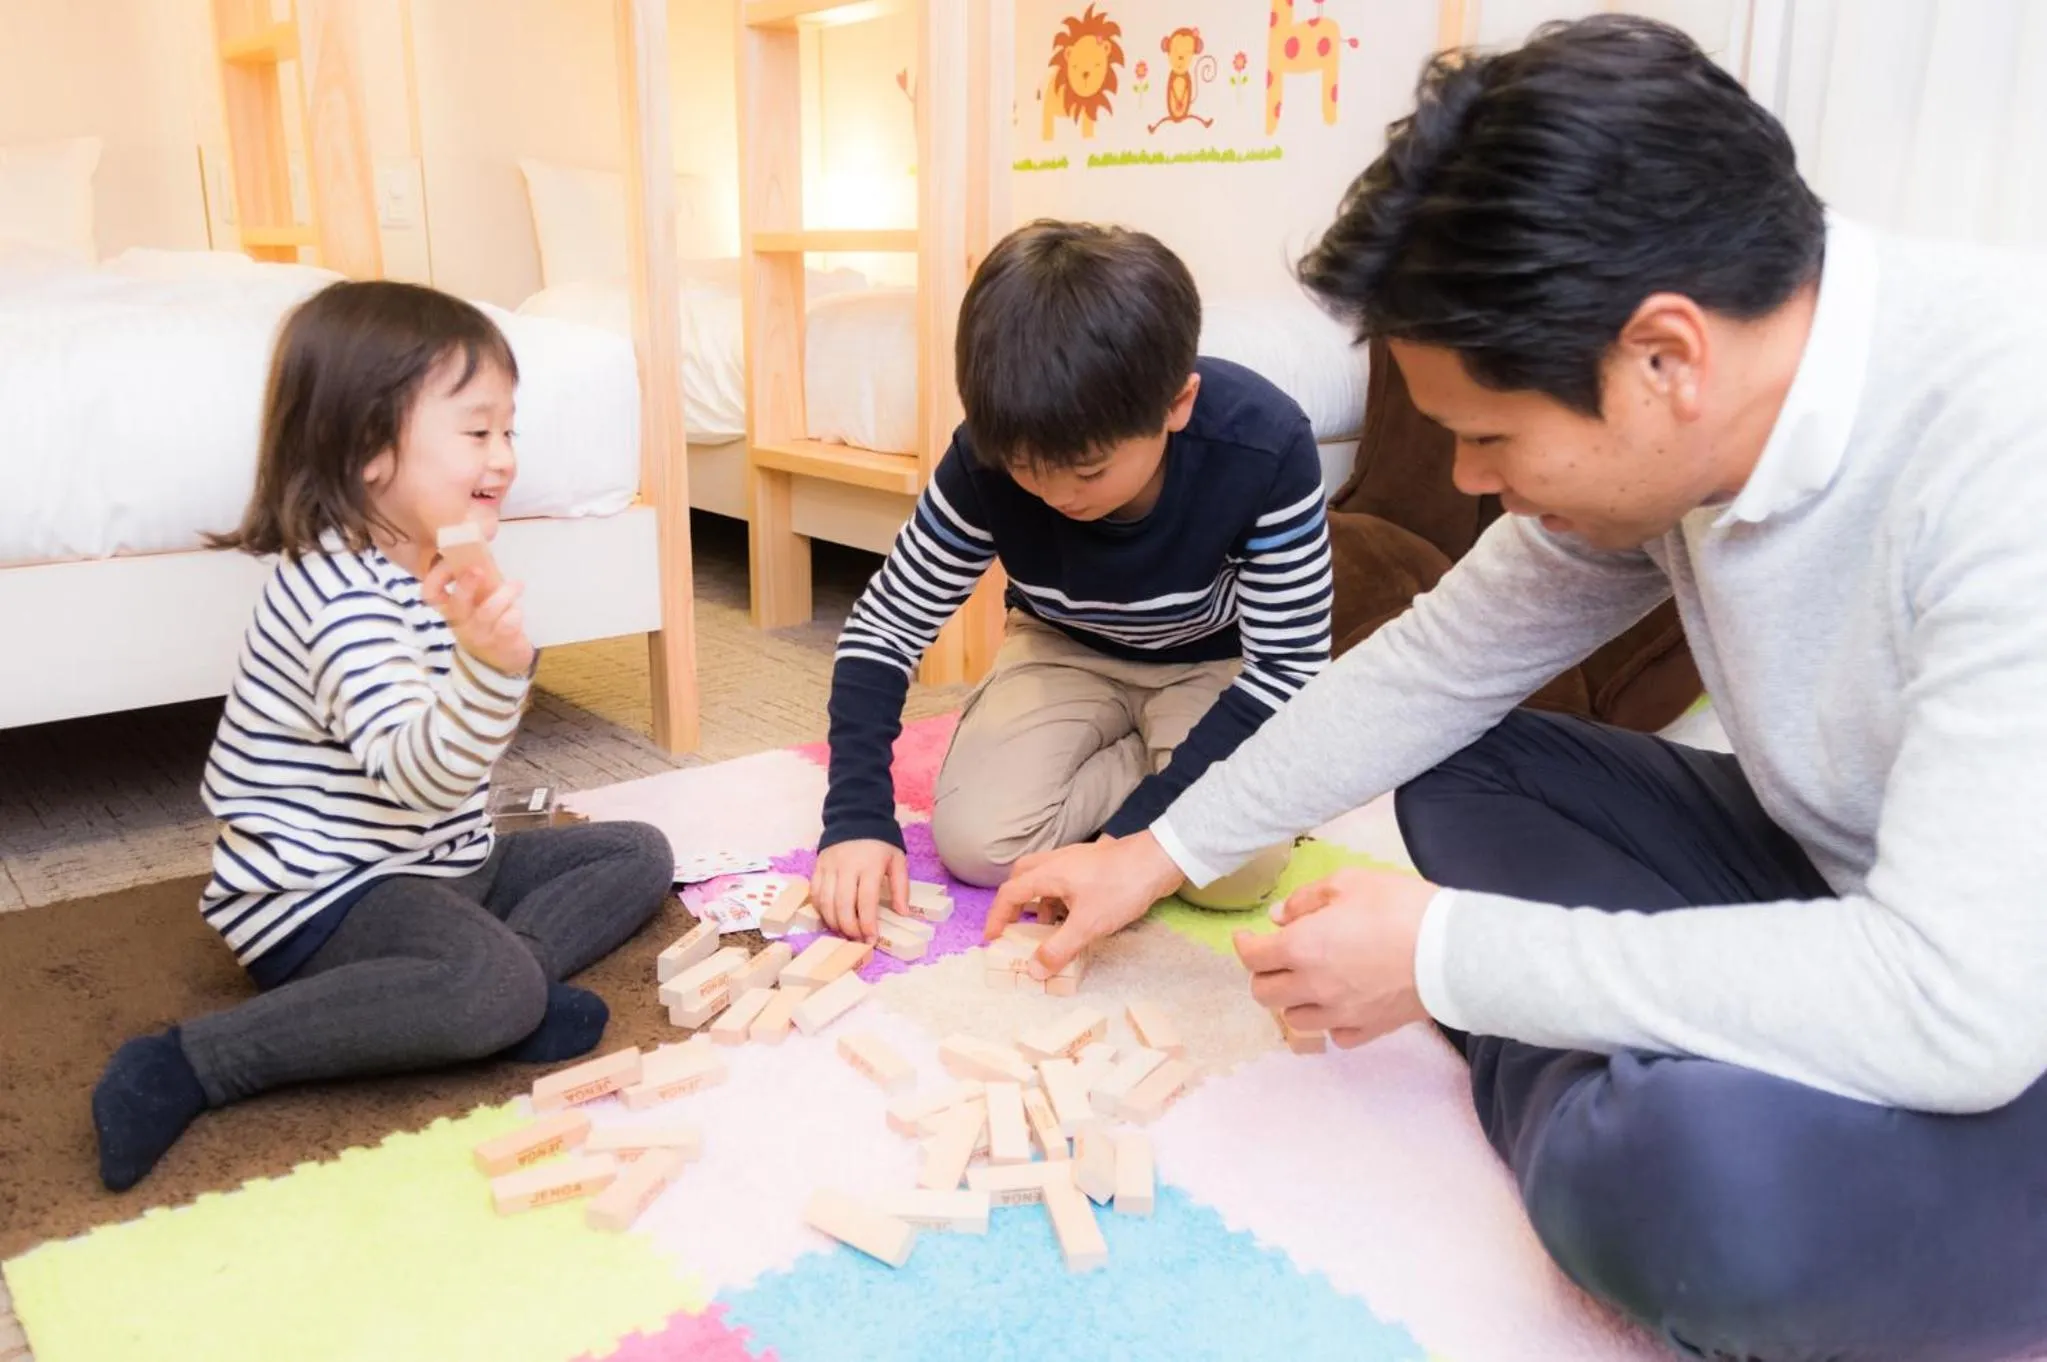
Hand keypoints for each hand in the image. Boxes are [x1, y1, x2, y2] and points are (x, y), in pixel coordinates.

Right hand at [423, 555, 534, 676]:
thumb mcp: (477, 600)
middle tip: (478, 570)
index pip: (430, 594)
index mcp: (451, 609)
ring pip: (487, 612)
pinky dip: (515, 613)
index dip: (435, 576)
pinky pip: (507, 625)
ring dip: (504, 594)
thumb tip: (480, 535)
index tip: (448, 560)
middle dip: (466, 584)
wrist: (503, 661)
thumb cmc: (489, 620)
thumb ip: (476, 577)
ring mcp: (480, 635)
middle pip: (456, 604)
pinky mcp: (501, 644)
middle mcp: (461, 623)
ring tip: (516, 584)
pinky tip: (518, 610)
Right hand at [812, 838, 905, 941]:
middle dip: (849, 927)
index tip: (871, 939)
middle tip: (857, 939)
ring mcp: (829, 867)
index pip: (866, 901)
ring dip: (834, 922)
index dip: (867, 923)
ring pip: (826, 902)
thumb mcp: (897, 860)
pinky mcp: (818, 866)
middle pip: (843, 905)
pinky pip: (815, 893)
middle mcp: (847, 867)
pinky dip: (821, 910)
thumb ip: (901, 887)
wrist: (856, 816)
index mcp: (870, 866)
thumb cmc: (880, 842)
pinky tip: (830, 918)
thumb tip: (902, 913)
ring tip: (844, 932)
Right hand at [985, 832, 1185, 978]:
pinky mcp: (1093, 865)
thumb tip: (1033, 970)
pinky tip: (1074, 917)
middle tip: (1014, 928)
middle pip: (1021, 878)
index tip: (992, 940)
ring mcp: (1076, 861)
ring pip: (1044, 879)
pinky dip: (1060, 899)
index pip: (1009, 894)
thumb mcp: (1087, 925)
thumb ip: (1058, 948)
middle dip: (1013, 904)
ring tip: (1047, 929)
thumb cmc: (1121, 887)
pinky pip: (1064, 881)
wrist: (1160, 860)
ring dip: (1039, 902)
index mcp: (1048, 873)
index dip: (996, 918)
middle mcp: (1056, 862)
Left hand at [1234, 867, 1438, 1048]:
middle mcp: (1312, 987)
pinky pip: (1334, 1035)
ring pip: (1294, 1019)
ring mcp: (1339, 1014)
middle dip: (1264, 974)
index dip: (1244, 945)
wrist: (1453, 950)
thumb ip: (1307, 900)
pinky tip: (1341, 1003)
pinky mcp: (1368, 1030)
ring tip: (1311, 980)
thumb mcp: (1350, 882)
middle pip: (1264, 994)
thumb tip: (1279, 917)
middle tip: (1279, 957)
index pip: (1252, 957)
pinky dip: (1330, 1021)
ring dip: (1294, 999)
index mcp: (1301, 948)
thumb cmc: (1401, 909)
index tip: (1248, 937)